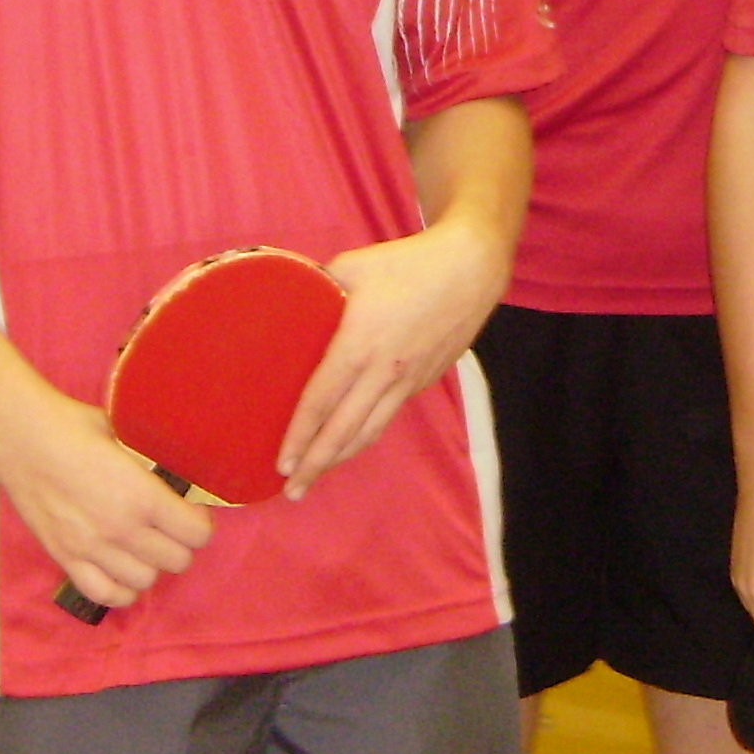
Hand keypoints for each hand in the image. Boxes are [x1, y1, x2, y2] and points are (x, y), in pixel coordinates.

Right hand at [0, 379, 213, 612]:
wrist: (19, 437)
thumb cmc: (73, 426)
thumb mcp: (126, 434)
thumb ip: (152, 460)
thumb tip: (176, 471)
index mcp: (142, 495)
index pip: (196, 533)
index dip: (199, 522)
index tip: (190, 511)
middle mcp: (121, 529)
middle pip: (177, 561)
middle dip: (180, 544)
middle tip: (169, 527)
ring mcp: (91, 549)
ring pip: (145, 582)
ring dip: (151, 565)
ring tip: (143, 546)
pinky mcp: (65, 558)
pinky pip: (105, 594)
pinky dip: (121, 589)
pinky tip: (122, 571)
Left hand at [282, 217, 510, 491]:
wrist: (471, 269)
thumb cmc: (409, 263)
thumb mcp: (353, 265)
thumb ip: (319, 286)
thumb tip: (292, 299)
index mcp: (359, 345)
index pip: (321, 401)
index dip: (299, 435)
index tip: (282, 461)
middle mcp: (384, 372)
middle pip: (344, 431)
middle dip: (316, 464)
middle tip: (293, 490)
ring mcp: (409, 380)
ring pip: (370, 430)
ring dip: (341, 458)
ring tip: (318, 475)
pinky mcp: (426, 380)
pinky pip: (390, 413)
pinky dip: (367, 433)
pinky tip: (353, 438)